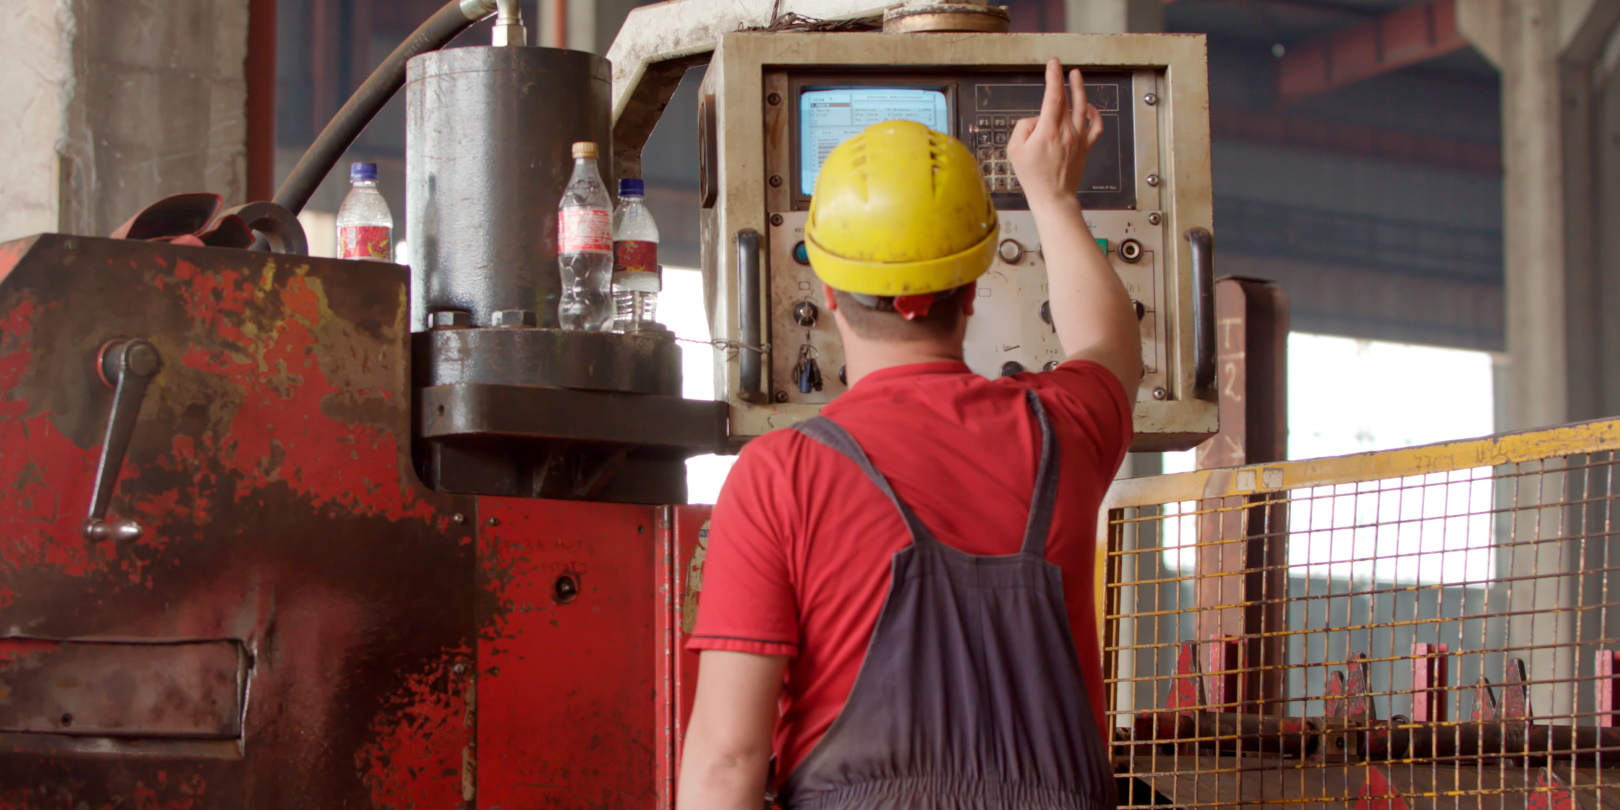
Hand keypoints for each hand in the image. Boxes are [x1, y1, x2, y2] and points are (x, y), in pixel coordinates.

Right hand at [1007, 58, 1103, 207]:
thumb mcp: (1015, 151)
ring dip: (1080, 89)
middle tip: (1059, 68)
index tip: (1052, 65)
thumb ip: (1023, 128)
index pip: (1053, 96)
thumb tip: (1036, 119)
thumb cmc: (1033, 177)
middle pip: (1067, 99)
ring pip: (1082, 107)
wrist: (1053, 197)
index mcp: (1048, 131)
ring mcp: (1078, 139)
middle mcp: (1066, 132)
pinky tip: (1090, 107)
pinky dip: (1095, 113)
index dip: (1053, 77)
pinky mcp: (1085, 147)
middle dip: (1062, 80)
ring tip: (1077, 76)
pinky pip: (1095, 126)